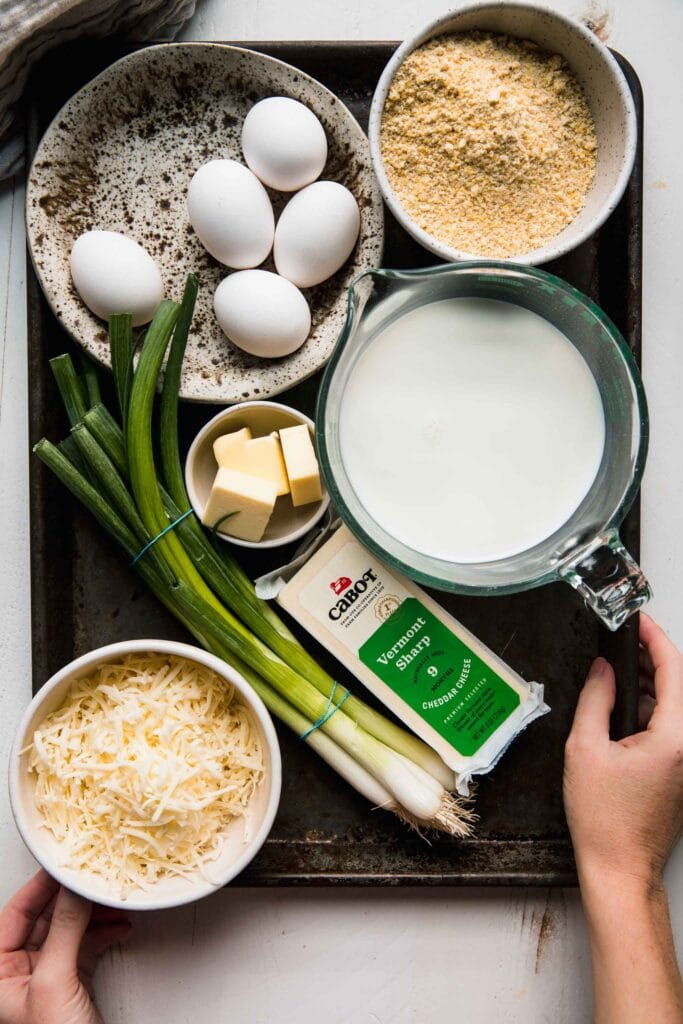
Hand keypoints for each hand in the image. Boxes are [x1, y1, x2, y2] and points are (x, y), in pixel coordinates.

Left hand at [0, 871, 130, 1023]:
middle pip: (47, 916)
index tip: (62, 863)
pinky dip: (106, 931)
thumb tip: (73, 890)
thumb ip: (66, 930)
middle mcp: (18, 971)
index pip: (15, 912)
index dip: (40, 885)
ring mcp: (47, 975)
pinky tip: (119, 925)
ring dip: (95, 913)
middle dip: (73, 897)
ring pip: (71, 927)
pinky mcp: (73, 981)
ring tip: (111, 900)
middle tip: (93, 877)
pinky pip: (88, 943)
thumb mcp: (55, 981)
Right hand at [564, 613, 682, 893]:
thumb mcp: (584, 748)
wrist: (619, 869)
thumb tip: (602, 669)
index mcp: (674, 738)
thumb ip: (595, 699)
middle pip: (680, 685)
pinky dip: (653, 707)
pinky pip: (673, 726)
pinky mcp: (681, 771)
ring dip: (653, 683)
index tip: (638, 621)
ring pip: (677, 705)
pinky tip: (625, 706)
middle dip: (653, 656)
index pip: (675, 671)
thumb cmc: (604, 820)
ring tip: (620, 669)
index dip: (655, 639)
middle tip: (625, 638)